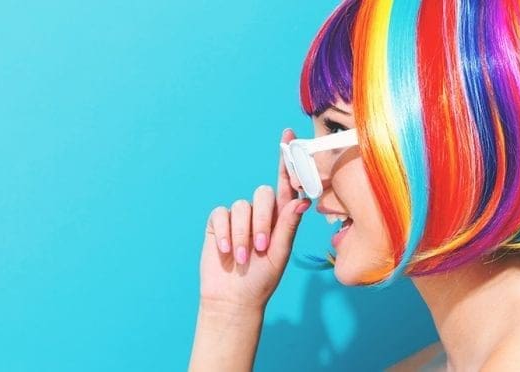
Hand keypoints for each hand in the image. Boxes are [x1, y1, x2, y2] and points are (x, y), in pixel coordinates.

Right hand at [197, 128, 310, 312]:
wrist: (234, 298)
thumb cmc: (262, 279)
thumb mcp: (280, 253)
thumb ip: (288, 226)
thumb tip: (301, 200)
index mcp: (281, 217)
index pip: (287, 184)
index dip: (288, 161)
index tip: (288, 136)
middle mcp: (261, 212)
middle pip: (264, 194)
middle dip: (262, 220)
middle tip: (260, 247)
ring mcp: (239, 216)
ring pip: (242, 207)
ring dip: (242, 234)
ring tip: (242, 257)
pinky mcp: (218, 222)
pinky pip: (221, 214)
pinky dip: (224, 233)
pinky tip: (225, 251)